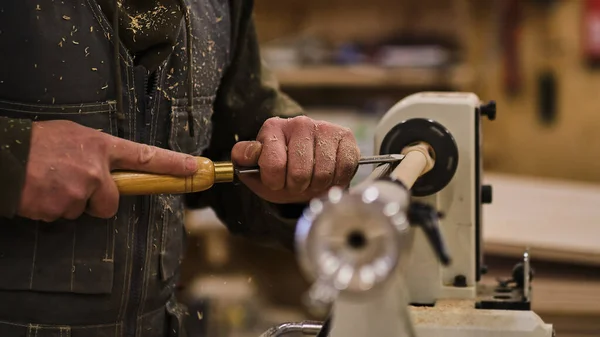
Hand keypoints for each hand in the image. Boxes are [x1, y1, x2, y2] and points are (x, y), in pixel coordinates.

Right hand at [18, 120, 197, 221]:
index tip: (195, 167)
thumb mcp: (74, 136)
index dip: (172, 164)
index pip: (146, 157)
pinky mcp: (59, 209)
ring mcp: (78, 192)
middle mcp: (95, 171)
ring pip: (83, 210)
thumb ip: (97, 153)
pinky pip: (62, 217)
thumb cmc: (36, 142)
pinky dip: (51, 209)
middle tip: (73, 184)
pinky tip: (39, 192)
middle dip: (96, 201)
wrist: (3, 155)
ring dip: (69, 202)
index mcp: (101, 147)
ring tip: (49, 182)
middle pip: (111, 202)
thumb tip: (109, 168)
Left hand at [232, 116, 359, 203]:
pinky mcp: (346, 137)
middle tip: (296, 184)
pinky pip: (343, 169)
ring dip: (317, 187)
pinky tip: (328, 177)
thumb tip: (248, 152)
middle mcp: (299, 123)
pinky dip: (336, 181)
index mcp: (273, 128)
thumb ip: (244, 160)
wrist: (306, 168)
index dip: (274, 182)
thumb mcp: (256, 170)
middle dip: (297, 187)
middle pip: (300, 173)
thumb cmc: (280, 171)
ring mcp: (325, 128)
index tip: (275, 181)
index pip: (273, 165)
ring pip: (323, 174)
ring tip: (311, 181)